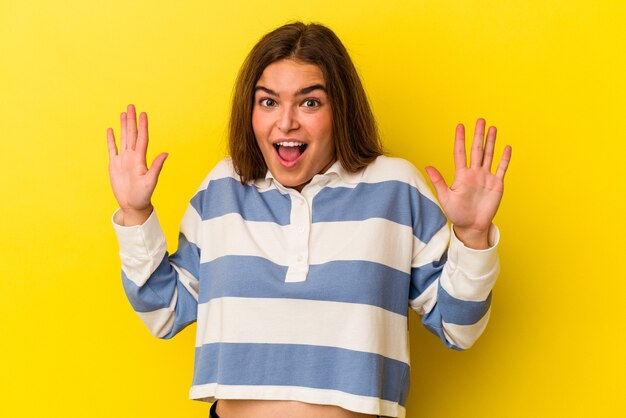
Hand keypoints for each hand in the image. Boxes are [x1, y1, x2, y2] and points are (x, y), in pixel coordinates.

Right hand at [107, 104, 167, 225]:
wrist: (133, 205)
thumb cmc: (143, 195)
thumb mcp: (151, 181)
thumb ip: (156, 167)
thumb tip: (166, 153)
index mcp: (140, 159)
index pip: (142, 138)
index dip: (142, 126)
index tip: (143, 113)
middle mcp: (132, 156)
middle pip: (132, 134)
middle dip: (132, 120)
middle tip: (131, 106)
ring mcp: (123, 160)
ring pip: (123, 138)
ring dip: (123, 126)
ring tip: (123, 113)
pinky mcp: (114, 165)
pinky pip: (112, 149)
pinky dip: (112, 139)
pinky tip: (111, 130)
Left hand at [425, 119, 511, 248]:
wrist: (471, 226)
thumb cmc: (456, 213)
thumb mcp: (445, 197)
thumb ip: (438, 181)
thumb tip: (427, 166)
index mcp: (461, 175)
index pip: (460, 153)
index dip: (460, 139)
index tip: (460, 126)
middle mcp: (474, 173)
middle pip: (476, 150)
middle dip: (478, 135)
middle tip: (480, 120)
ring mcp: (486, 177)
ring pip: (489, 155)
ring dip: (491, 142)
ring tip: (492, 128)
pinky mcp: (496, 185)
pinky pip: (501, 169)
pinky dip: (504, 159)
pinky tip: (506, 147)